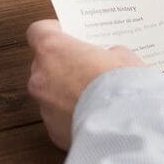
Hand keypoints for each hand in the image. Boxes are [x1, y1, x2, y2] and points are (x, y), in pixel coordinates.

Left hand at [27, 20, 144, 149]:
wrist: (125, 126)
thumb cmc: (121, 83)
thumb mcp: (122, 55)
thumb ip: (105, 53)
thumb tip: (106, 60)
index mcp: (53, 49)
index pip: (38, 31)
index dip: (52, 31)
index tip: (66, 34)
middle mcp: (40, 76)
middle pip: (44, 64)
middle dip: (63, 64)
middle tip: (87, 65)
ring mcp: (44, 107)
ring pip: (51, 93)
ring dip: (66, 92)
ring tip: (94, 95)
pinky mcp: (52, 132)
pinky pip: (59, 118)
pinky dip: (72, 116)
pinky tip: (94, 116)